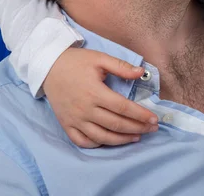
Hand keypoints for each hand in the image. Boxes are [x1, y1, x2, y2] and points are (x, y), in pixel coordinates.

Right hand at [43, 47, 158, 147]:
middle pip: (116, 124)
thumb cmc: (77, 62)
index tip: (154, 119)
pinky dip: (97, 145)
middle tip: (152, 129)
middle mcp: (85, 110)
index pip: (123, 108)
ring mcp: (75, 120)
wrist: (49, 67)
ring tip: (136, 137)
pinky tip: (109, 141)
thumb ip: (121, 66)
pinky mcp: (67, 125)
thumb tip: (141, 72)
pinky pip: (83, 142)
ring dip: (121, 140)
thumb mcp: (100, 58)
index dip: (141, 115)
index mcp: (95, 92)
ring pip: (102, 137)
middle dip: (137, 128)